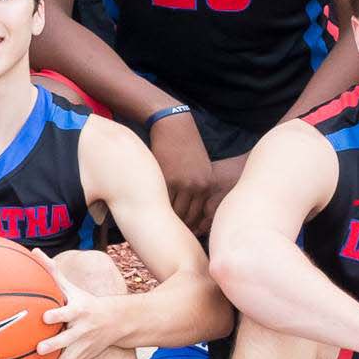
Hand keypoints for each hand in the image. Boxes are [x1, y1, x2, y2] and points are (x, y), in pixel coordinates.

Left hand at [31, 276, 131, 358]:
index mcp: (79, 312)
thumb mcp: (73, 288)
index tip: (45, 317)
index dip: (58, 315)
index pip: (68, 313)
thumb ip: (53, 272)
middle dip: (55, 345)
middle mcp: (81, 332)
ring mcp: (81, 348)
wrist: (118, 322)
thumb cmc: (87, 302)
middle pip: (67, 340)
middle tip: (40, 349)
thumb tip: (34, 251)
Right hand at [148, 112, 224, 231]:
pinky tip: (151, 210)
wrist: (174, 126)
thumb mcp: (199, 168)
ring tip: (158, 224)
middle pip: (187, 217)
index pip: (198, 216)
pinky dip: (158, 207)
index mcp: (206, 185)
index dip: (188, 227)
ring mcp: (182, 184)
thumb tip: (187, 212)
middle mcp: (197, 187)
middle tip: (167, 232)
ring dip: (166, 219)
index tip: (179, 232)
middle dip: (178, 227)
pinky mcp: (167, 179)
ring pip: (174, 212)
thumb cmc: (185, 147)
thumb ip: (196, 188)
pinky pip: (163, 200)